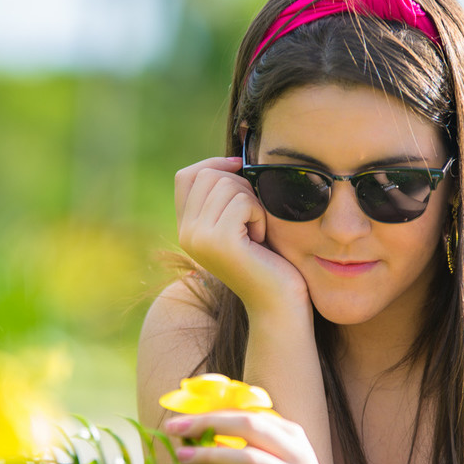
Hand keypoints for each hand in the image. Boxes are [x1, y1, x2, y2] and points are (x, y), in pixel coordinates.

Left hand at [165, 410, 354, 463]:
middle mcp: (296, 456)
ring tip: (184, 457)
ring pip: (251, 461)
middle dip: (208, 424)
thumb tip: (198, 431)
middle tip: (174, 428)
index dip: (212, 413)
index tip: (180, 416)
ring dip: (212, 456)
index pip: (248, 414)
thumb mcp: (276, 462)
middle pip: (249, 427)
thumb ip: (246, 446)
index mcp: (292, 436)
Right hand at [174, 156, 308, 317]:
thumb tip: (232, 159)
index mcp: (186, 228)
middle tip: (254, 217)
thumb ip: (226, 197)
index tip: (240, 168)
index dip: (214, 164)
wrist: (278, 303)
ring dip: (253, 203)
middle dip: (241, 187)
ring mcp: (199, 238)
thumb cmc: (267, 260)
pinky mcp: (220, 242)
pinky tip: (261, 239)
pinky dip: (259, 215)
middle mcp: (186, 234)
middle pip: (209, 175)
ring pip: (227, 186)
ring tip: (257, 231)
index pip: (186, 176)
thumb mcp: (239, 223)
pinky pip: (243, 201)